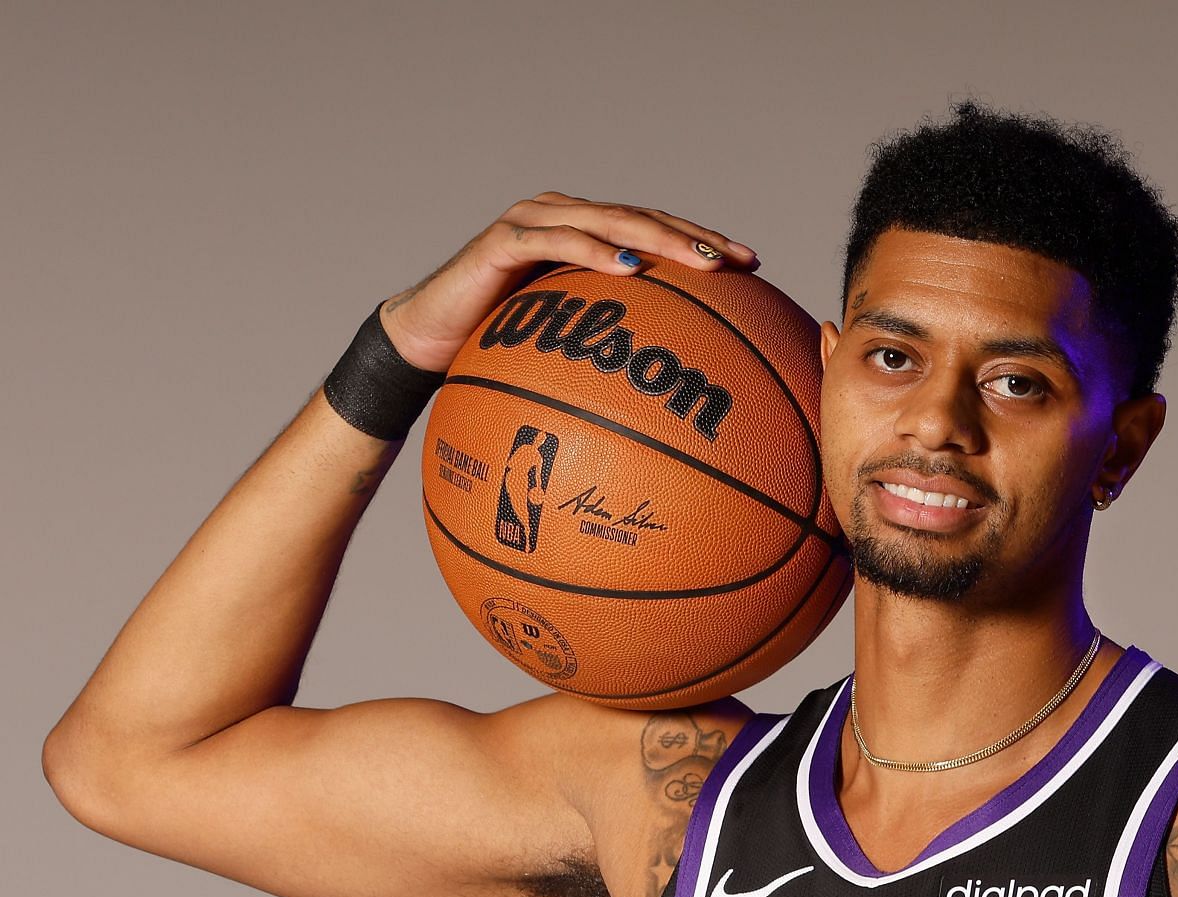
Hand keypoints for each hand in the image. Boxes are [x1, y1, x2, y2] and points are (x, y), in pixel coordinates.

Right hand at [376, 193, 759, 373]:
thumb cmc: (495, 352)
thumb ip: (609, 351)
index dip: (703, 243)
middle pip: (642, 218)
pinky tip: (629, 267)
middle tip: (737, 263)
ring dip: (659, 239)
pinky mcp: (503, 239)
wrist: (425, 343)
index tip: (753, 267)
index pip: (656, 232)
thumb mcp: (564, 353)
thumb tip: (673, 397)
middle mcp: (565, 217)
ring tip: (701, 262)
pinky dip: (593, 250)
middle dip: (694, 238)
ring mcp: (533, 221)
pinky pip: (555, 240)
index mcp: (586, 237)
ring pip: (609, 220)